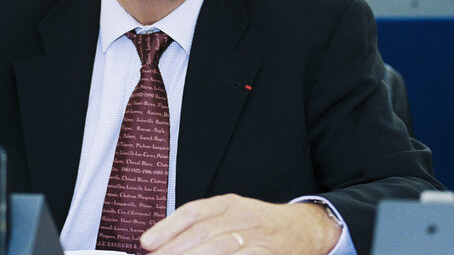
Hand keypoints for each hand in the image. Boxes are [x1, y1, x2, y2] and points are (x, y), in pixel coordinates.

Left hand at [140, 194, 341, 254]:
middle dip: (174, 249)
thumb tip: (168, 243)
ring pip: (219, 246)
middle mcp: (241, 215)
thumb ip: (206, 225)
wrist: (305, 227)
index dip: (167, 227)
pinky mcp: (269, 252)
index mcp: (229, 204)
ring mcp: (256, 235)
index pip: (193, 212)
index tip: (147, 242)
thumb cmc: (261, 224)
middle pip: (202, 232)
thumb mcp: (234, 215)